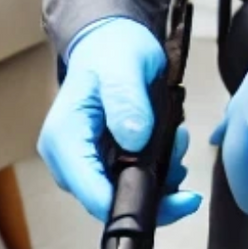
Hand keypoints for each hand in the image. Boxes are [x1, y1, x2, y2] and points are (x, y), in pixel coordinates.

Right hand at [38, 15, 199, 226]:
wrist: (110, 42)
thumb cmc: (112, 51)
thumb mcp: (123, 67)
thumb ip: (126, 101)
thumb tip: (135, 139)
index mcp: (64, 140)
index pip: (92, 194)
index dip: (130, 206)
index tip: (171, 201)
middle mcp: (69, 158)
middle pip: (110, 200)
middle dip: (154, 190)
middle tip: (183, 161)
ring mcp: (86, 161)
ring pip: (125, 192)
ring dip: (160, 178)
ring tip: (178, 142)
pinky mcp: (103, 160)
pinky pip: (132, 179)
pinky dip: (158, 170)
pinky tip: (172, 147)